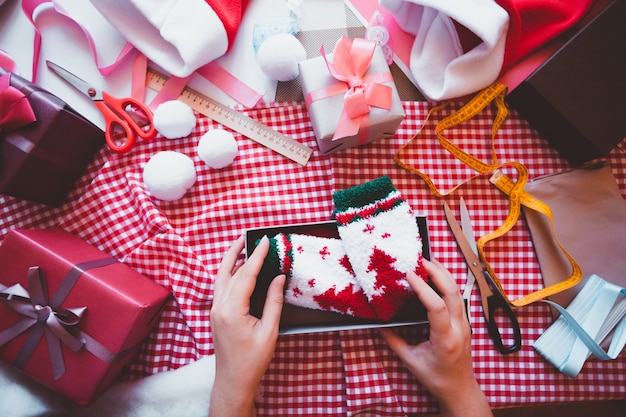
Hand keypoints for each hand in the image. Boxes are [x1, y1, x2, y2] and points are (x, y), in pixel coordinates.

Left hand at [209, 235, 285, 416]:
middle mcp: (219, 307)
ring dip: (231, 259)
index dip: (257, 256)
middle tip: (253, 237)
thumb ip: (274, 301)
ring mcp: (215, 310)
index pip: (245, 275)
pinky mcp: (216, 314)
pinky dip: (228, 272)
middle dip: (243, 252)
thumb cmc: (252, 360)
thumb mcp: (269, 331)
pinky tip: (236, 267)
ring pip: (221, 276)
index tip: (266, 241)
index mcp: (232, 310)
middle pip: (231, 272)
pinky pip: (220, 286)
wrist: (233, 380)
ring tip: (241, 244)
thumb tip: (279, 278)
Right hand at [379, 259, 492, 416]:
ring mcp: (465, 324)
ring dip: (444, 273)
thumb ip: (393, 340)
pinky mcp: (465, 321)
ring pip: (458, 291)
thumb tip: (378, 322)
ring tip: (428, 260)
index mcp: (446, 339)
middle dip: (437, 272)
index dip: (423, 288)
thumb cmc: (437, 378)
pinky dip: (447, 282)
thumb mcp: (410, 361)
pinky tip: (437, 275)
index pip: (437, 307)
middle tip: (420, 258)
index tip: (409, 274)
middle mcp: (459, 328)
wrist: (460, 389)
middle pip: (453, 292)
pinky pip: (458, 297)